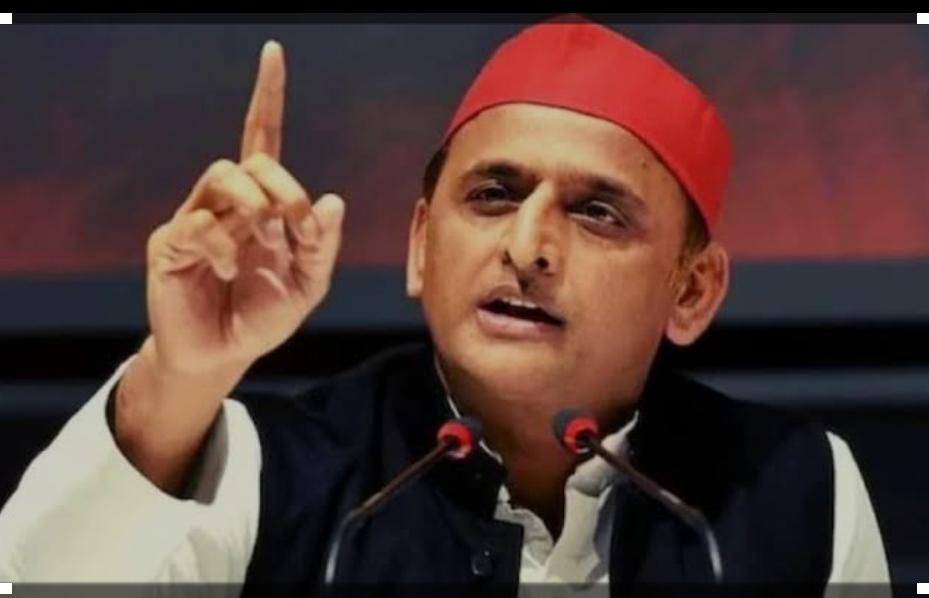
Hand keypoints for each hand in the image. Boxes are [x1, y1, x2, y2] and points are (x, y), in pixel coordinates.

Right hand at [143, 40, 344, 375]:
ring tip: (266, 240)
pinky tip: (230, 269)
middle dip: (284, 187)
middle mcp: (229, 202)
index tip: (273, 53)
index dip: (268, 96)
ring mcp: (197, 218)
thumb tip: (333, 200)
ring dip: (257, 204)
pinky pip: (197, 222)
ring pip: (222, 175)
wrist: (223, 355)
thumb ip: (322, 245)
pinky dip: (222, 244)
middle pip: (253, 160)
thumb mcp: (307, 285)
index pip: (263, 138)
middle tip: (296, 229)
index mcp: (263, 205)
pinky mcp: (171, 243)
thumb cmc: (263, 315)